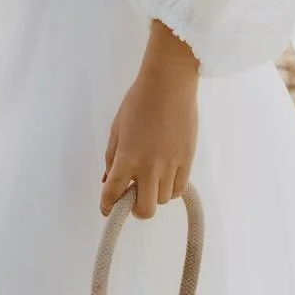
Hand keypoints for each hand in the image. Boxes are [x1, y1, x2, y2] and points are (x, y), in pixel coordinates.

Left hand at [101, 23, 198, 218]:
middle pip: (144, 210)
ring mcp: (170, 165)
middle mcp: (149, 167)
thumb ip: (111, 156)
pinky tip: (165, 178)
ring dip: (154, 195)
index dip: (107, 205)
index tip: (107, 208)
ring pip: (162, 200)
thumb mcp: (117, 127)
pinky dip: (170, 189)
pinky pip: (179, 188)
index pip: (113, 193)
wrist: (169, 84)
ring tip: (150, 179)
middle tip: (133, 198)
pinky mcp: (187, 160)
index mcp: (127, 157)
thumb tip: (108, 179)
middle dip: (135, 210)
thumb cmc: (139, 101)